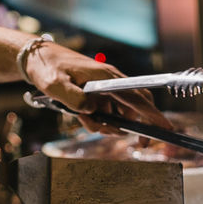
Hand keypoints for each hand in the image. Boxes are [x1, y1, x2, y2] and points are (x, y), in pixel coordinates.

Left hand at [22, 42, 172, 132]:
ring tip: (88, 122)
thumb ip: (73, 99)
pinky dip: (99, 121)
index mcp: (106, 78)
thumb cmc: (46, 68)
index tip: (165, 129)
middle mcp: (111, 81)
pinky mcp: (98, 93)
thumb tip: (92, 111)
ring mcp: (106, 88)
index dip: (153, 115)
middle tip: (139, 144)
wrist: (37, 58)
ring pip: (121, 113)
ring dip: (110, 125)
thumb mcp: (54, 85)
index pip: (137, 97)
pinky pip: (108, 112)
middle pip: (137, 107)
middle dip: (138, 126)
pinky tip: (84, 118)